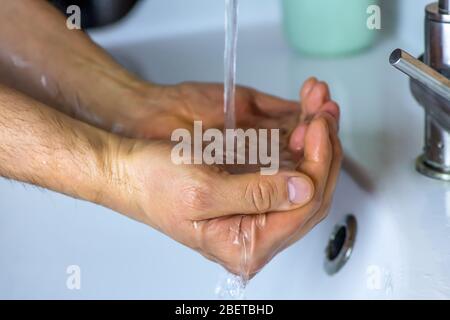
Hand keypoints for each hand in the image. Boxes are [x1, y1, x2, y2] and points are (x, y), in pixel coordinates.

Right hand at [106, 81, 341, 276]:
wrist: (128, 169)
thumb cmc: (152, 185)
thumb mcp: (203, 191)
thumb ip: (256, 194)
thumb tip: (303, 189)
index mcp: (244, 246)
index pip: (302, 209)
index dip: (318, 164)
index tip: (319, 127)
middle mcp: (254, 234)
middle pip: (311, 195)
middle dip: (323, 151)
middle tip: (324, 116)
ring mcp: (256, 213)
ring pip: (305, 180)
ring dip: (316, 143)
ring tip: (320, 110)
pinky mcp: (252, 193)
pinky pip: (288, 170)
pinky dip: (299, 144)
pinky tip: (304, 120)